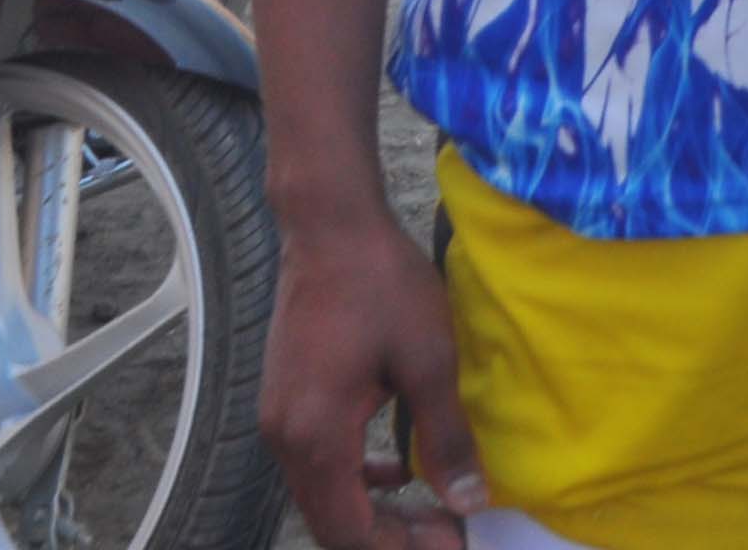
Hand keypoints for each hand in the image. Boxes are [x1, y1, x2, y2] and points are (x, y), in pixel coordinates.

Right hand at [261, 201, 482, 547]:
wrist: (332, 228)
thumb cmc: (382, 286)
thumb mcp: (429, 361)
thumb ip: (446, 436)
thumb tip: (468, 500)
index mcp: (315, 436)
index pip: (347, 528)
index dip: (398, 547)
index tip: (450, 544)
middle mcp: (284, 438)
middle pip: (329, 519)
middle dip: (387, 537)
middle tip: (445, 534)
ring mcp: (278, 419)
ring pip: (322, 492)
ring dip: (372, 509)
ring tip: (430, 510)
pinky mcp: (286, 399)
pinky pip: (318, 460)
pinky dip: (356, 476)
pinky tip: (397, 464)